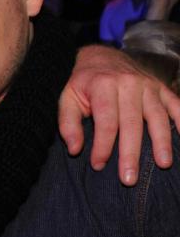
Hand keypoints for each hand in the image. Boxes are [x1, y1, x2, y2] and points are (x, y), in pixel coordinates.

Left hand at [58, 44, 179, 185]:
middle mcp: (129, 84)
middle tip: (129, 179)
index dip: (102, 146)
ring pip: (157, 117)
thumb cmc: (82, 84)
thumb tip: (75, 149)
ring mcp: (148, 85)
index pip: (106, 121)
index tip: (98, 165)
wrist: (100, 56)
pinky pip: (176, 104)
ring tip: (163, 164)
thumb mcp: (66, 99)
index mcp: (103, 86)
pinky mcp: (161, 88)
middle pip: (131, 123)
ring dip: (161, 142)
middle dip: (130, 153)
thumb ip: (68, 124)